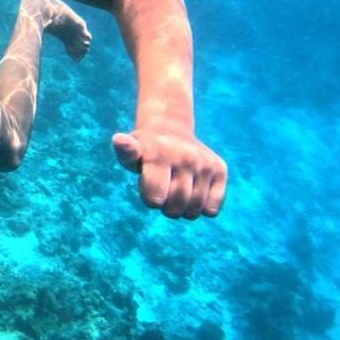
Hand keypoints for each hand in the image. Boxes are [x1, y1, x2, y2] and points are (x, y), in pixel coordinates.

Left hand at [112, 124, 226, 218]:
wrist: (170, 129)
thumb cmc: (145, 149)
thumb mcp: (130, 151)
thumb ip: (125, 151)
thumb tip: (119, 140)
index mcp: (160, 153)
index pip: (154, 199)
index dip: (150, 199)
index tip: (149, 186)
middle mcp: (186, 156)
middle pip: (175, 207)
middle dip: (165, 207)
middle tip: (163, 190)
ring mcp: (205, 163)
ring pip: (194, 210)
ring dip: (182, 210)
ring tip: (177, 191)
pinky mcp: (220, 169)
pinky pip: (212, 208)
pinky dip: (202, 209)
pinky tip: (194, 192)